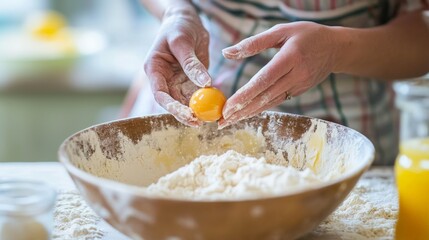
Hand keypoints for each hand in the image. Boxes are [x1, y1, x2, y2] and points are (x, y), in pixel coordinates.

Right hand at [144, 9, 210, 126]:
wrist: (185, 20)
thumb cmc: (179, 27)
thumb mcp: (182, 42)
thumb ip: (191, 64)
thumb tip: (205, 84)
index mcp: (154, 69)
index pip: (160, 94)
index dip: (172, 107)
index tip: (188, 114)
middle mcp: (164, 79)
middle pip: (173, 102)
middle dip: (186, 113)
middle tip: (201, 122)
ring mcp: (177, 81)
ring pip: (186, 101)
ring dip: (197, 110)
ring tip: (212, 117)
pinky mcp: (190, 81)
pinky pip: (197, 94)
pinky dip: (206, 100)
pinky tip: (217, 105)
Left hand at [219, 22, 339, 127]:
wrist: (336, 48)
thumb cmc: (306, 35)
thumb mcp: (281, 30)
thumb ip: (254, 42)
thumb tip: (226, 52)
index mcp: (291, 57)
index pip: (264, 80)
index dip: (245, 95)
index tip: (228, 106)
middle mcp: (296, 75)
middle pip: (265, 96)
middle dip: (242, 110)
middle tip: (223, 120)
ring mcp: (299, 85)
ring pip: (270, 102)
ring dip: (249, 113)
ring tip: (230, 121)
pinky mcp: (299, 91)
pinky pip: (277, 101)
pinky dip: (260, 108)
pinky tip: (246, 113)